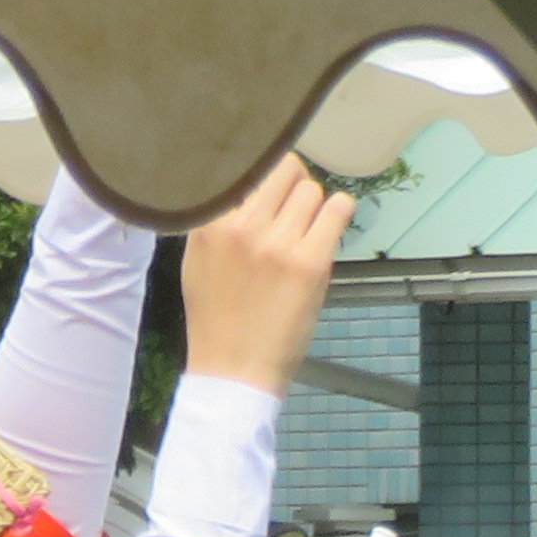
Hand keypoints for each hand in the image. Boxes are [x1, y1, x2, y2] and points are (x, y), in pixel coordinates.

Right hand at [175, 156, 357, 398]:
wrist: (234, 369)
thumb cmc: (215, 317)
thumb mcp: (197, 262)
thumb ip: (218, 222)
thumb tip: (249, 182)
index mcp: (209, 227)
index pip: (245, 167)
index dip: (262, 172)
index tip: (266, 186)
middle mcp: (242, 228)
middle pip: (286, 170)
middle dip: (292, 186)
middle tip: (289, 211)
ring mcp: (279, 244)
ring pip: (313, 190)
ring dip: (314, 207)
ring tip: (303, 233)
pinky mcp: (312, 260)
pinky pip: (339, 208)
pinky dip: (338, 214)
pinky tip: (325, 232)